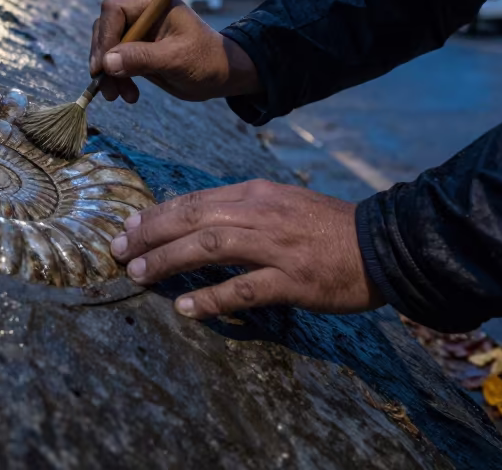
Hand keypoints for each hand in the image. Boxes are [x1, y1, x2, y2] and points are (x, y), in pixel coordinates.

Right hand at [89, 0, 260, 102]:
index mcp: (154, 5)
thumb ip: (142, 58)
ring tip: (117, 96)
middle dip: (102, 58)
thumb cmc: (206, 60)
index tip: (103, 64)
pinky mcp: (136, 53)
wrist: (221, 75)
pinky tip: (128, 95)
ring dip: (107, 73)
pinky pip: (114, 63)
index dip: (105, 35)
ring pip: (106, 49)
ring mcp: (138, 34)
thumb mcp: (176, 59)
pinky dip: (115, 79)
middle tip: (105, 85)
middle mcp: (142, 16)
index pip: (114, 9)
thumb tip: (107, 63)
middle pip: (105, 28)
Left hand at [109, 180, 383, 318]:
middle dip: (151, 234)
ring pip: (210, 247)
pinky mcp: (293, 279)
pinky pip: (244, 288)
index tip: (128, 226)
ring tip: (138, 274)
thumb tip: (197, 221)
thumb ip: (243, 210)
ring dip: (169, 260)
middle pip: (194, 218)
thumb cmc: (327, 227)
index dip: (158, 213)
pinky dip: (211, 297)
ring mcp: (276, 246)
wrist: (382, 243)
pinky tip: (185, 308)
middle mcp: (261, 214)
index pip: (196, 199)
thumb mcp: (282, 204)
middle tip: (118, 249)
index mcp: (256, 194)